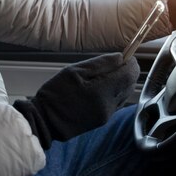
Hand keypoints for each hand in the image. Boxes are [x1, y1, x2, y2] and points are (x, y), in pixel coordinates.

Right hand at [13, 52, 138, 148]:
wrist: (45, 121)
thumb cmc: (55, 94)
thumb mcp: (74, 71)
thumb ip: (100, 64)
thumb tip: (120, 57)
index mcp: (101, 91)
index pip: (129, 74)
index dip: (130, 62)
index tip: (125, 54)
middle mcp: (109, 105)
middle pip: (130, 84)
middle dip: (126, 71)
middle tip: (113, 63)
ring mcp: (107, 115)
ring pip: (125, 94)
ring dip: (121, 82)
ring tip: (104, 74)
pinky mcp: (103, 120)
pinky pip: (117, 102)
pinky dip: (114, 92)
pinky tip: (100, 87)